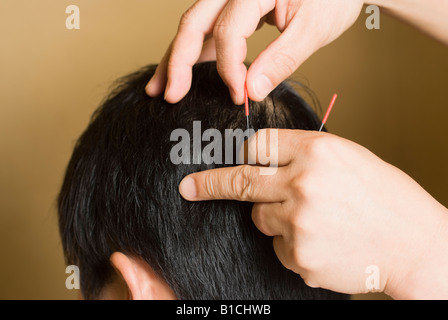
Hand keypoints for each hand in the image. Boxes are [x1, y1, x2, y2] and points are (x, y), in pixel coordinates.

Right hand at [146, 0, 364, 104]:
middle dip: (179, 61)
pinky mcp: (236, 8)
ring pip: (196, 26)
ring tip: (163, 88)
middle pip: (195, 22)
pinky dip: (197, 54)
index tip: (239, 97)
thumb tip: (251, 90)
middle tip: (170, 95)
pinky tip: (187, 74)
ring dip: (178, 59)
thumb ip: (281, 59)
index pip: (228, 31)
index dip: (229, 68)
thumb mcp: (313, 28)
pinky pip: (209, 30)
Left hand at [179, 129, 447, 297]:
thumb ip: (303, 155)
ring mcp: (299, 223)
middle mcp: (303, 183)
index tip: (233, 159)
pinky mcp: (299, 256)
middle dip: (210, 184)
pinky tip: (322, 241)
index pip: (258, 144)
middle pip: (241, 180)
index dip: (246, 152)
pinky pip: (278, 246)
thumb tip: (263, 157)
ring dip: (275, 217)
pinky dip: (291, 244)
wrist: (414, 244)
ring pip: (259, 217)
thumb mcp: (348, 158)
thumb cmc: (385, 198)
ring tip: (315, 220)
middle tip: (188, 187)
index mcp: (318, 151)